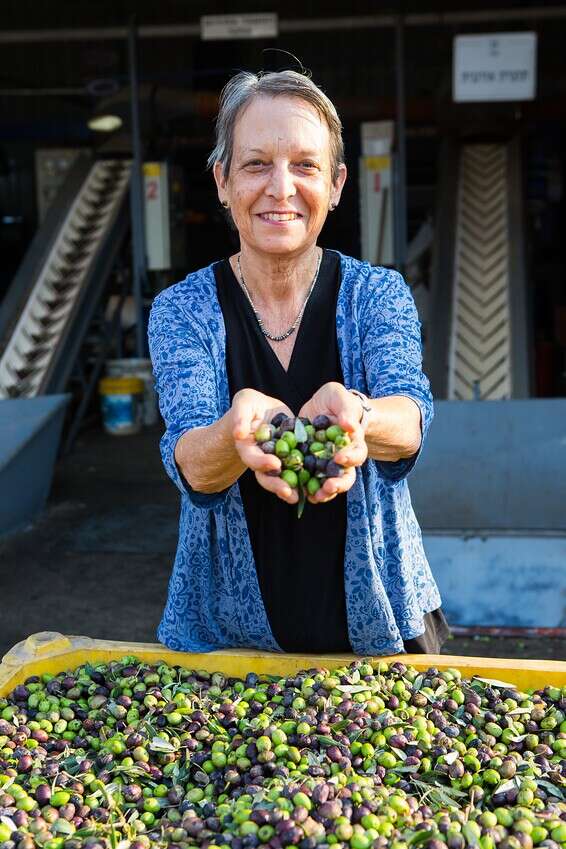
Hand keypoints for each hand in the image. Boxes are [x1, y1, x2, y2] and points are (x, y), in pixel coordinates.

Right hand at [231, 389, 297, 504]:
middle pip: (266, 476)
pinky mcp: (292, 458)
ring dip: (290, 488)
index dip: (261, 462)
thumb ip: (240, 416)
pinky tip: (314, 486)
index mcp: (247, 448)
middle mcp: (261, 459)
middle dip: (276, 484)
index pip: (252, 458)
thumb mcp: (243, 402)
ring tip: (300, 497)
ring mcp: (276, 461)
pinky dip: (305, 479)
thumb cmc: (250, 405)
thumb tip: (239, 434)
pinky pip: (298, 471)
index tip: (275, 463)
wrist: (265, 410)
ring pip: (282, 478)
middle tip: (288, 492)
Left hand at [299, 381, 368, 503]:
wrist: (320, 407)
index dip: (350, 458)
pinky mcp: (311, 467)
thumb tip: (348, 425)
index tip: (339, 458)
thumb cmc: (334, 400)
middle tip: (329, 486)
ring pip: (330, 484)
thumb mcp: (338, 397)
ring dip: (324, 492)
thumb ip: (345, 409)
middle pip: (346, 476)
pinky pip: (311, 482)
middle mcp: (342, 458)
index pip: (357, 453)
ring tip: (315, 497)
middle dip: (338, 483)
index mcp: (353, 442)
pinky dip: (307, 489)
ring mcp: (327, 465)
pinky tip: (301, 494)